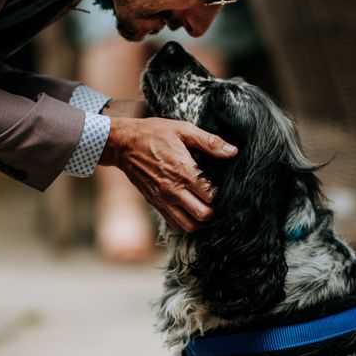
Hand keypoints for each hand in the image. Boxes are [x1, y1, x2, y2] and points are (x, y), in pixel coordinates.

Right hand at [98, 101, 236, 231]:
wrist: (123, 144)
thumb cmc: (153, 134)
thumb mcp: (182, 129)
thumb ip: (209, 142)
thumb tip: (232, 151)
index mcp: (183, 171)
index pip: (211, 196)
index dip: (223, 196)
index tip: (225, 189)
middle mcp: (173, 190)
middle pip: (203, 215)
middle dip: (215, 212)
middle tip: (218, 202)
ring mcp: (162, 200)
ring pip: (188, 226)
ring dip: (201, 221)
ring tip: (206, 208)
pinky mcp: (155, 204)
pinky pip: (174, 224)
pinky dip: (185, 223)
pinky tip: (190, 211)